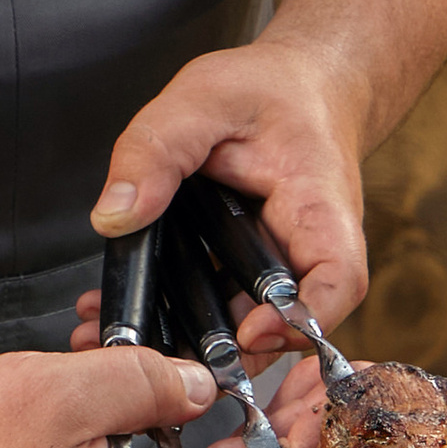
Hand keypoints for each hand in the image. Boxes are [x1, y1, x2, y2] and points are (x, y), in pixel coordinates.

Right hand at [63, 312, 325, 447]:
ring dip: (219, 410)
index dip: (294, 441)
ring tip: (252, 366)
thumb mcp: (70, 395)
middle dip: (272, 421)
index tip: (323, 404)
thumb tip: (204, 387)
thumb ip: (150, 386)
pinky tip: (171, 373)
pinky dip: (161, 410)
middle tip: (307, 380)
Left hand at [86, 32, 369, 333]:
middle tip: (147, 359)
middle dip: (216, 351)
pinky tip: (114, 311)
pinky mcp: (241, 269)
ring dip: (181, 339)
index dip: (301, 317)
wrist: (290, 88)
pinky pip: (213, 303)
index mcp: (318, 206)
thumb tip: (115, 216)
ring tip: (109, 339)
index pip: (337, 280)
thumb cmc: (265, 90)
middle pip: (281, 323)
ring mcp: (273, 265)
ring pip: (239, 324)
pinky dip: (170, 313)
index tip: (250, 332)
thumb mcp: (202, 100)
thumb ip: (157, 150)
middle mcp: (304, 249)